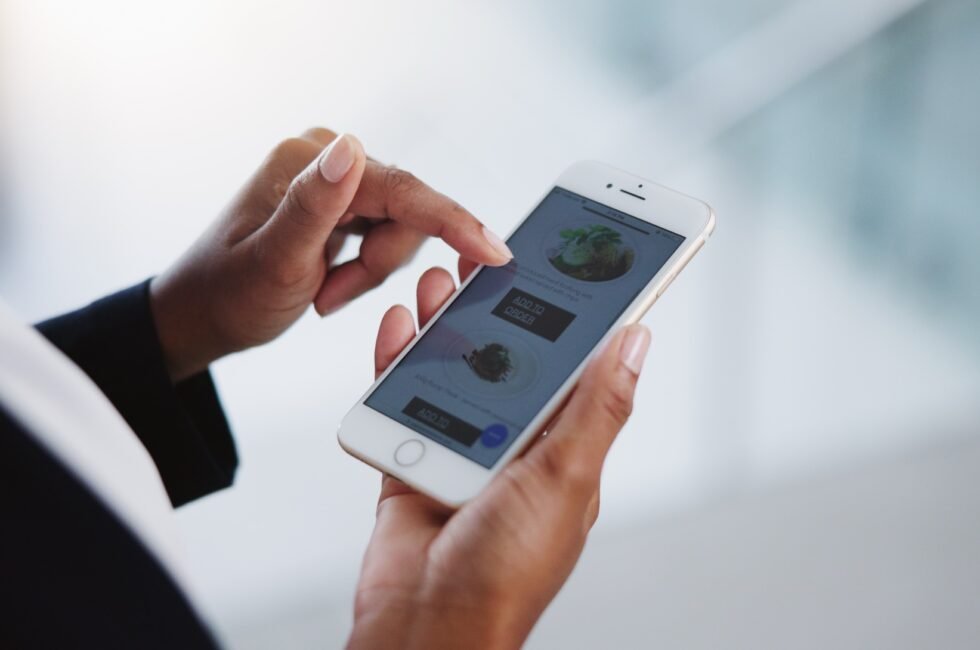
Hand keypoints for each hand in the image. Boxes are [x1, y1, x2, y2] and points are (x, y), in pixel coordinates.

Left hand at [149, 128, 511, 380]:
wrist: (202, 316)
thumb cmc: (227, 295)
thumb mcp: (273, 261)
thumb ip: (314, 206)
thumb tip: (352, 147)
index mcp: (308, 161)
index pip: (401, 188)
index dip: (452, 221)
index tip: (493, 252)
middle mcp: (324, 160)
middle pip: (405, 211)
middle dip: (379, 263)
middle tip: (333, 294)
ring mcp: (333, 182)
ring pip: (399, 228)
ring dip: (369, 271)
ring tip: (324, 292)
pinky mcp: (338, 204)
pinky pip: (384, 235)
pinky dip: (364, 268)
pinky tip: (327, 282)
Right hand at [347, 266, 651, 649]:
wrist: (425, 626)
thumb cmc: (505, 571)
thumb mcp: (565, 479)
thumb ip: (596, 407)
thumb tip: (636, 341)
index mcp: (564, 450)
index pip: (581, 368)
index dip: (585, 316)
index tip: (585, 264)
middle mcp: (518, 447)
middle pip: (511, 360)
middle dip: (503, 309)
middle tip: (497, 258)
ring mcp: (465, 452)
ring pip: (457, 371)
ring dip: (450, 326)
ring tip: (445, 280)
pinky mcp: (417, 459)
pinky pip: (408, 398)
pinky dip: (401, 363)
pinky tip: (402, 327)